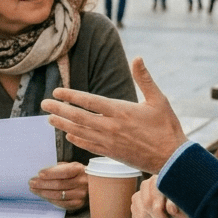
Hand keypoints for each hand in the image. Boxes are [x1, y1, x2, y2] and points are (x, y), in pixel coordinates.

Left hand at [28, 161, 86, 210]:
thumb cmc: (74, 173)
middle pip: (60, 185)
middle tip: (31, 183)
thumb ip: (57, 168)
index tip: (39, 174)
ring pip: (59, 195)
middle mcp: (82, 182)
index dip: (51, 173)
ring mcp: (81, 194)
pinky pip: (62, 203)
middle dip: (43, 184)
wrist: (91, 184)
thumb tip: (40, 173)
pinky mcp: (78, 204)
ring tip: (34, 190)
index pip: (64, 172)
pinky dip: (51, 200)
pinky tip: (43, 196)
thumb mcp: (68, 165)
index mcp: (79, 169)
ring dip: (44, 193)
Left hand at [40, 57, 185, 172]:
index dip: (71, 96)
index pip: (89, 101)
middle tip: (44, 104)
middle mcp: (111, 126)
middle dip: (59, 110)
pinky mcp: (111, 154)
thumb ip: (145, 79)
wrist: (173, 159)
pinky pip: (88, 146)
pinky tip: (68, 134)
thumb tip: (138, 58)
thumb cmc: (167, 128)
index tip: (56, 92)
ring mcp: (110, 142)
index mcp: (121, 111)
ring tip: (49, 119)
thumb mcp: (159, 100)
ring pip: (80, 132)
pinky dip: (76, 140)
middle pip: (78, 117)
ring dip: (63, 125)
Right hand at [131, 176, 190, 217]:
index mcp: (157, 181)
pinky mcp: (135, 205)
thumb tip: (171, 210)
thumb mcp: (185, 203)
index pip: (153, 202)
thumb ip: (179, 205)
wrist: (180, 199)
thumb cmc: (183, 200)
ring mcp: (138, 195)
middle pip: (146, 208)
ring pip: (141, 215)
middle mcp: (145, 185)